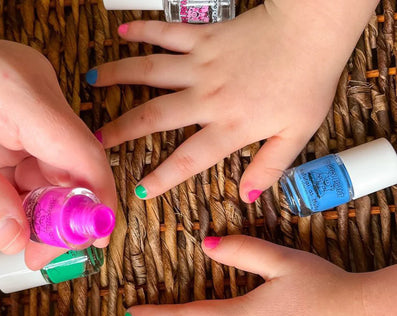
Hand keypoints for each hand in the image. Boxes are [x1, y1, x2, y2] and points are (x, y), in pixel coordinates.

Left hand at [0, 2, 114, 268]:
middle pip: (70, 168)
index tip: (88, 246)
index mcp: (17, 91)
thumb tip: (18, 237)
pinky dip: (6, 190)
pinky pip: (26, 161)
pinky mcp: (16, 111)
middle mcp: (35, 91)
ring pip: (47, 170)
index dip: (94, 205)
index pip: (83, 156)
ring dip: (19, 208)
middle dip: (47, 217)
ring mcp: (27, 100)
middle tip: (19, 251)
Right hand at [89, 0, 376, 200]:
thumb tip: (247, 195)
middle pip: (154, 115)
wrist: (313, 30)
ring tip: (91, 81)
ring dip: (118, 76)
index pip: (189, 159)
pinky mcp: (204, 37)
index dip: (162, 178)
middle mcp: (207, 97)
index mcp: (229, 126)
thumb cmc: (308, 82)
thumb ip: (269, 167)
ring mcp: (202, 64)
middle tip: (95, 138)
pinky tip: (122, 31)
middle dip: (121, 129)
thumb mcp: (296, 135)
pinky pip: (168, 33)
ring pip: (150, 71)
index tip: (139, 191)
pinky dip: (144, 31)